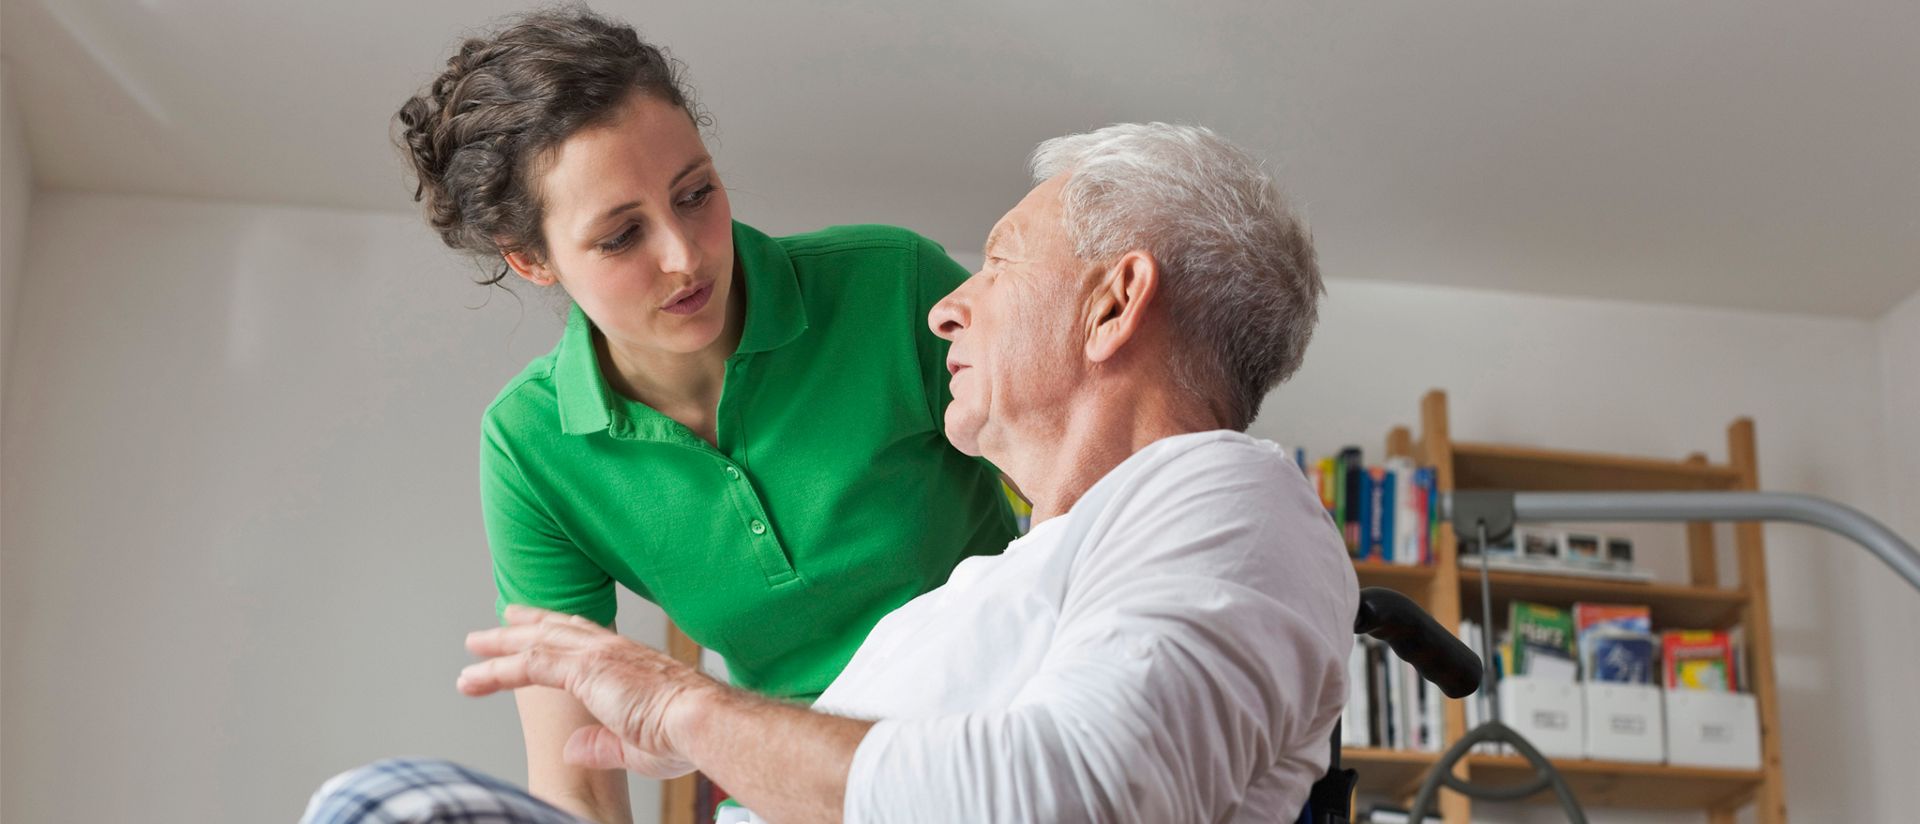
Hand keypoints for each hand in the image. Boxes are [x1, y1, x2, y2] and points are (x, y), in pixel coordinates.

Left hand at [459, 605, 714, 777]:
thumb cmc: (681, 736)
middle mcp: (610, 649)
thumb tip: (574, 749)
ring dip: (499, 646)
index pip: (583, 635)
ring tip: (472, 647)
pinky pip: (530, 664)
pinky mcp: (585, 670)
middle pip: (555, 629)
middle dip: (522, 625)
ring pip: (535, 643)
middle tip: (496, 621)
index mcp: (626, 660)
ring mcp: (597, 655)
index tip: (534, 622)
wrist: (697, 723)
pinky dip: (499, 670)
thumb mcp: (635, 745)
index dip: (555, 627)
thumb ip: (602, 745)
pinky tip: (477, 677)